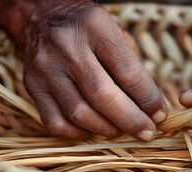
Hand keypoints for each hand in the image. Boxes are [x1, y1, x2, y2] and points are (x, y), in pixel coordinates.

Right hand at [20, 1, 166, 140]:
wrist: (43, 18)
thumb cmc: (89, 31)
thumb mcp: (116, 34)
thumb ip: (133, 68)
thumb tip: (151, 107)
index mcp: (95, 27)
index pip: (128, 72)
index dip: (148, 99)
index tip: (159, 114)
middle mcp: (67, 46)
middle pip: (103, 96)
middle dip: (131, 120)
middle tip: (146, 131)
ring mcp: (46, 68)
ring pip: (79, 113)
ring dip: (107, 129)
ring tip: (122, 130)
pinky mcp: (32, 87)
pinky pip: (56, 123)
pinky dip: (79, 133)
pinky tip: (93, 129)